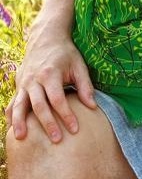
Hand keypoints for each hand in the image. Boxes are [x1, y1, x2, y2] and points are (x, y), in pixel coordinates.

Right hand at [5, 27, 95, 142]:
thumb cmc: (66, 53)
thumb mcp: (79, 65)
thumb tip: (93, 107)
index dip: (67, 115)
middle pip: (39, 105)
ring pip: (20, 105)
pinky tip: (12, 129)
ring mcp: (24, 83)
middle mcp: (34, 79)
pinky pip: (12, 103)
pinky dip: (11, 116)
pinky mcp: (18, 85)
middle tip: (57, 140)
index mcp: (51, 74)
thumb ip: (85, 86)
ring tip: (21, 139)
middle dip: (48, 124)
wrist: (46, 38)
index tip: (75, 129)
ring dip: (20, 122)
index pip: (58, 99)